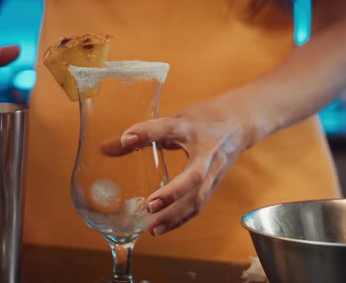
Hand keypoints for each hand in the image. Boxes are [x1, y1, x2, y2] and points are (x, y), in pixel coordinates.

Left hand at [103, 93, 257, 235]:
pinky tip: (162, 228)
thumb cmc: (203, 119)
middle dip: (173, 193)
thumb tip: (104, 148)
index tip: (126, 139)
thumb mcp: (175, 118)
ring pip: (198, 197)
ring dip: (176, 215)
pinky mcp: (215, 184)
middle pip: (194, 176)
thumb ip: (143, 134)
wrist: (240, 122)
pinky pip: (199, 205)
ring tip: (153, 228)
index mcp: (191, 128)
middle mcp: (206, 151)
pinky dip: (181, 219)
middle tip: (149, 205)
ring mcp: (213, 170)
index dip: (147, 132)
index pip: (168, 129)